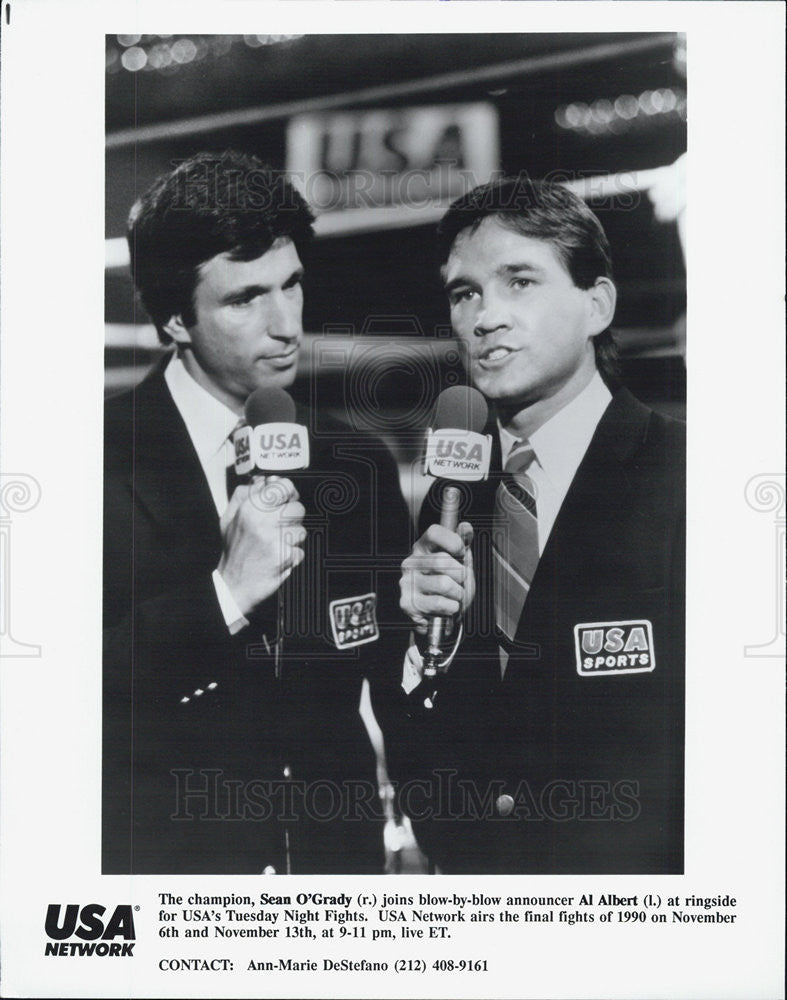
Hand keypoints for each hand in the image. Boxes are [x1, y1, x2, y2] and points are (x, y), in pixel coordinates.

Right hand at [218, 477, 305, 615]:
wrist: (233, 585)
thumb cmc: (234, 550)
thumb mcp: (230, 517)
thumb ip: (246, 494)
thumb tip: (267, 479)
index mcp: (250, 506)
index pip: (284, 486)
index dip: (288, 494)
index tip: (286, 502)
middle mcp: (262, 520)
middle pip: (298, 508)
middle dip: (292, 519)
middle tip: (279, 528)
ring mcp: (275, 538)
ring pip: (302, 530)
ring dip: (292, 540)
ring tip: (276, 545)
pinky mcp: (285, 556)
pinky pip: (301, 551)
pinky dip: (292, 557)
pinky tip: (277, 559)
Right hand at [399, 521, 474, 634]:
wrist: (439, 615)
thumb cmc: (450, 585)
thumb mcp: (460, 562)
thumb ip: (463, 543)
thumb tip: (466, 527)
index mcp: (422, 548)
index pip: (434, 532)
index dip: (453, 541)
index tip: (461, 552)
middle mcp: (411, 563)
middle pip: (442, 560)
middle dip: (461, 575)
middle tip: (461, 582)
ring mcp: (407, 584)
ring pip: (444, 583)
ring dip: (459, 593)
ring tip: (455, 596)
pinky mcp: (408, 604)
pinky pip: (439, 603)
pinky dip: (452, 607)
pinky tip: (448, 607)